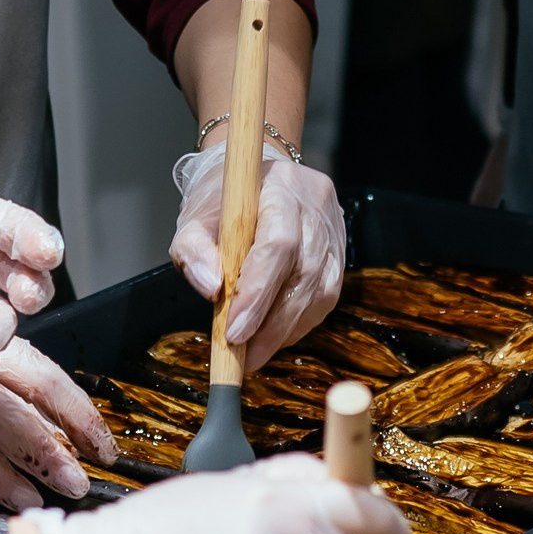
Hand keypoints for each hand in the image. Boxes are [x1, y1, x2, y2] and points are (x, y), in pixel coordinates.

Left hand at [170, 143, 345, 360]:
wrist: (253, 177)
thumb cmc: (222, 201)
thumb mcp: (193, 219)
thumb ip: (193, 251)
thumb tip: (212, 290)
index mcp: (280, 187)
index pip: (278, 244)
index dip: (259, 292)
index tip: (234, 332)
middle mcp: (315, 206)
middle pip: (304, 273)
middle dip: (272, 324)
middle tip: (243, 357)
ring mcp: (333, 228)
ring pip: (321, 290)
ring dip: (287, 329)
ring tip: (255, 352)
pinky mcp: (340, 250)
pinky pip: (327, 295)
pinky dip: (300, 321)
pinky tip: (275, 334)